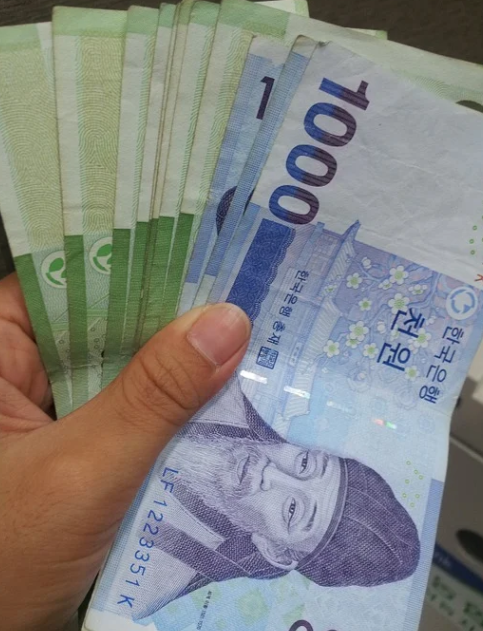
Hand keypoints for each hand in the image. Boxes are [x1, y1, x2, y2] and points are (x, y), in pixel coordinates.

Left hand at [0, 273, 250, 630]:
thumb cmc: (2, 560)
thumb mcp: (80, 471)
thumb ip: (153, 397)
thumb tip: (225, 324)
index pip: (73, 277)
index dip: (142, 259)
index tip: (211, 248)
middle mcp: (20, 365)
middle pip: (107, 320)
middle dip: (173, 316)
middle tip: (247, 294)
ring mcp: (51, 404)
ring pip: (126, 365)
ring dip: (179, 364)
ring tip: (249, 339)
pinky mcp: (79, 440)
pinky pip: (132, 407)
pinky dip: (172, 406)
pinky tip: (221, 398)